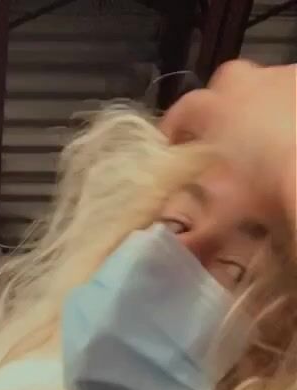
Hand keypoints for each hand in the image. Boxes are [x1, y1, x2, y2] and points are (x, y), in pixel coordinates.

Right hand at [161, 61, 296, 224]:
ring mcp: (283, 77)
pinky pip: (293, 92)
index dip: (175, 131)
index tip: (171, 147)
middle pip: (225, 85)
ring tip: (267, 136)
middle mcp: (244, 82)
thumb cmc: (264, 187)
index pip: (181, 113)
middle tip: (225, 136)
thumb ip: (198, 225)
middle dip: (222, 106)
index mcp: (212, 109)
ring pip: (263, 86)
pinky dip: (291, 109)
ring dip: (261, 105)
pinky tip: (294, 133)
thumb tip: (179, 245)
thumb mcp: (224, 212)